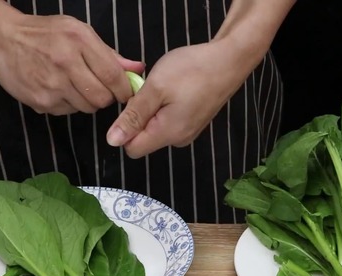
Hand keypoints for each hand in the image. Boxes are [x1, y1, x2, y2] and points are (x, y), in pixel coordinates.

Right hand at [0, 13, 144, 114]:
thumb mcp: (78, 31)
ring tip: (76, 86)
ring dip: (87, 101)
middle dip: (106, 97)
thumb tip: (137, 68)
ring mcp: (52, 85)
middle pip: (102, 98)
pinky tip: (59, 89)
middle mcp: (65, 63)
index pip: (113, 75)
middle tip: (99, 89)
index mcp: (78, 40)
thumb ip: (109, 53)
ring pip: (87, 108)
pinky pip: (68, 112)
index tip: (125, 91)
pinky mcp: (41, 102)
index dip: (124, 89)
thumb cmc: (44, 34)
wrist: (2, 41)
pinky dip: (69, 104)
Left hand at [106, 42, 248, 157]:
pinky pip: (169, 121)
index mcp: (168, 134)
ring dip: (152, 109)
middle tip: (150, 89)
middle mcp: (178, 139)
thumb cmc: (192, 70)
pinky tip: (175, 88)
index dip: (125, 128)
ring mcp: (188, 131)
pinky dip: (165, 107)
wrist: (229, 60)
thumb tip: (112, 141)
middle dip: (139, 116)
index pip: (132, 149)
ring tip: (165, 86)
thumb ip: (133, 116)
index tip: (134, 103)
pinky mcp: (194, 122)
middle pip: (144, 139)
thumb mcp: (156, 88)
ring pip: (156, 128)